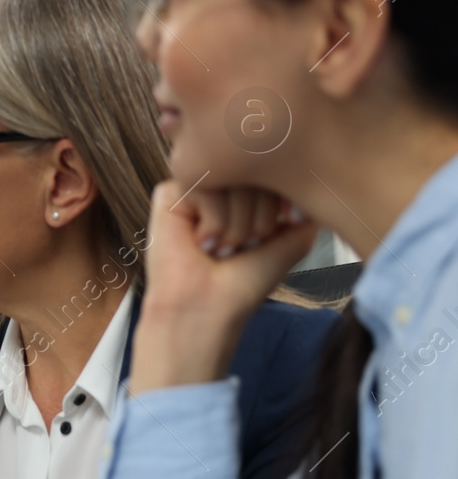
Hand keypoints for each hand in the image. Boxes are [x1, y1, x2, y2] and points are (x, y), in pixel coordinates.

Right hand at [131, 182, 316, 393]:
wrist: (208, 308)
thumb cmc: (244, 281)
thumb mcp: (294, 239)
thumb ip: (307, 201)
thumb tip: (308, 170)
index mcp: (249, 190)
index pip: (279, 171)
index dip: (281, 207)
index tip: (266, 239)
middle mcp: (223, 182)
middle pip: (258, 173)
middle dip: (259, 220)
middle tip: (240, 247)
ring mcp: (196, 186)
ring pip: (234, 180)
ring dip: (237, 226)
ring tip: (220, 248)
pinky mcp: (170, 194)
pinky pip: (208, 189)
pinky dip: (214, 223)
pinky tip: (200, 243)